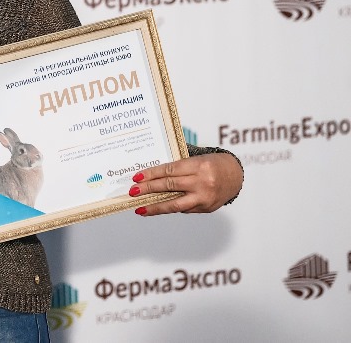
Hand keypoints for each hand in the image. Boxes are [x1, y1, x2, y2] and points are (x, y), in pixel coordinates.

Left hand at [129, 153, 243, 216]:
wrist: (235, 174)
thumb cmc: (212, 163)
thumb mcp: (196, 159)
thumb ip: (178, 168)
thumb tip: (151, 177)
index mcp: (199, 166)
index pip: (169, 170)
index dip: (151, 174)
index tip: (136, 178)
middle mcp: (202, 182)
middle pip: (169, 186)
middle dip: (148, 189)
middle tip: (133, 192)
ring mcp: (205, 197)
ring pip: (175, 204)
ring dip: (156, 208)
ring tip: (141, 209)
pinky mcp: (207, 208)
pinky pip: (184, 209)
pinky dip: (171, 207)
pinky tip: (159, 207)